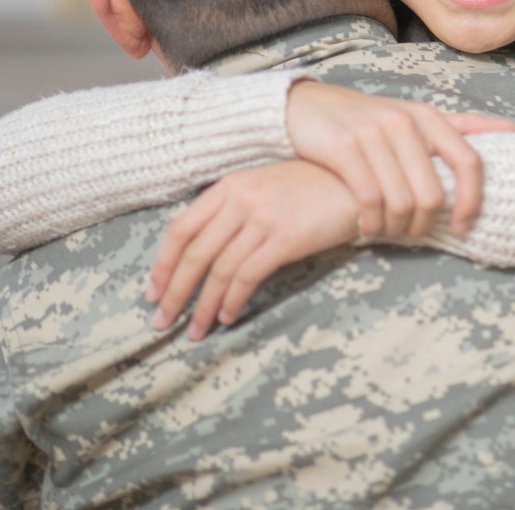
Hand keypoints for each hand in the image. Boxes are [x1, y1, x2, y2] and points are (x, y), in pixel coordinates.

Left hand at [145, 161, 358, 339]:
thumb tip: (204, 249)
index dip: (162, 265)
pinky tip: (228, 316)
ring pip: (219, 270)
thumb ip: (235, 208)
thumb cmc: (315, 188)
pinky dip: (232, 300)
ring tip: (195, 331)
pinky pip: (248, 276)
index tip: (153, 292)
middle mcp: (242, 199)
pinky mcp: (286, 238)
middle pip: (194, 254)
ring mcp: (264, 218)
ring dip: (203, 306)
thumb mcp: (267, 185)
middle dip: (174, 293)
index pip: (181, 229)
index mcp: (230, 185)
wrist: (361, 184)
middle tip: (161, 321)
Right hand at [285, 82, 514, 238]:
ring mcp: (374, 133)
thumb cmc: (368, 121)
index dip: (472, 200)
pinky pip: (370, 200)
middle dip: (425, 225)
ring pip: (402, 202)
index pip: (469, 162)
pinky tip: (367, 226)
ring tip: (389, 231)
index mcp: (429, 117)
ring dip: (397, 228)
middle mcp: (406, 122)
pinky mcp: (344, 147)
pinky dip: (372, 223)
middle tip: (413, 234)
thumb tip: (511, 130)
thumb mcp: (415, 117)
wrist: (307, 107)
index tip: (464, 227)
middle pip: (433, 194)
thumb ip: (460, 126)